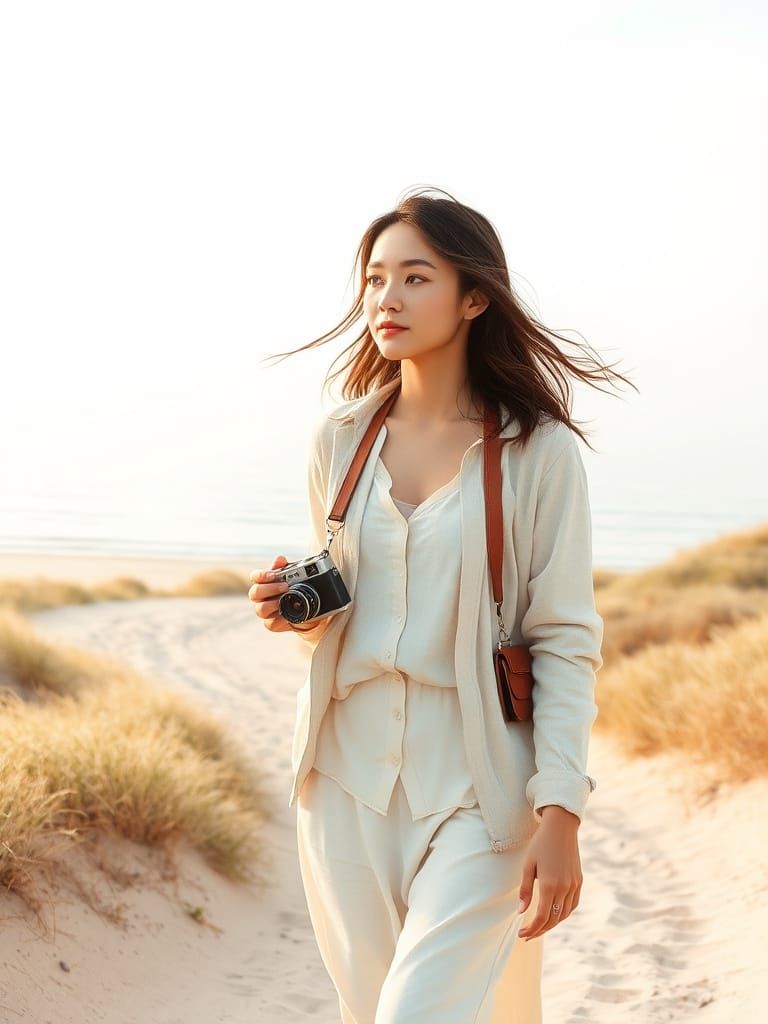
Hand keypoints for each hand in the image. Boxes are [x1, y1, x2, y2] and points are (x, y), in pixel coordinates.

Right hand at [248, 554, 325, 634]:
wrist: (312, 610)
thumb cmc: (298, 590)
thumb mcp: (295, 576)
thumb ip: (285, 567)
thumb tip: (280, 559)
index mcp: (264, 583)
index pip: (255, 577)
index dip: (260, 575)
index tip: (273, 575)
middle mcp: (261, 597)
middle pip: (254, 593)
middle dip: (270, 589)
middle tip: (285, 587)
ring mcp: (265, 611)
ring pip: (260, 609)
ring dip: (272, 604)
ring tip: (284, 600)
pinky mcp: (272, 624)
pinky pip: (270, 624)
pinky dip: (279, 620)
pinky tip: (287, 616)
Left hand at [517, 806, 581, 940]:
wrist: (561, 827)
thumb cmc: (540, 844)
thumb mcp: (528, 865)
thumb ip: (525, 890)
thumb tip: (521, 912)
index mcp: (549, 885)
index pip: (541, 917)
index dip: (531, 929)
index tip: (521, 934)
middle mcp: (564, 888)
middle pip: (553, 920)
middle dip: (539, 930)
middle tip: (527, 934)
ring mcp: (574, 886)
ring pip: (564, 914)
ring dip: (551, 924)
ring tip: (539, 926)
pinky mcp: (579, 881)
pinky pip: (572, 905)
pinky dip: (563, 914)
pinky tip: (555, 915)